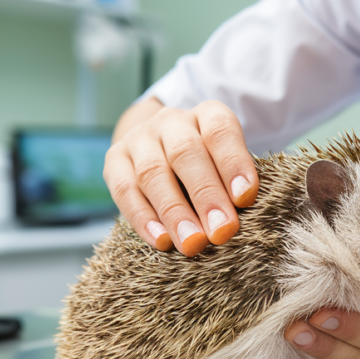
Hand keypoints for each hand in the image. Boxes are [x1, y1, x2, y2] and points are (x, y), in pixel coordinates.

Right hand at [105, 98, 258, 255]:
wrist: (161, 152)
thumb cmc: (209, 167)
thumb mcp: (227, 166)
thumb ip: (235, 187)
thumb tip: (235, 223)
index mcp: (207, 115)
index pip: (220, 131)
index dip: (233, 163)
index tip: (245, 198)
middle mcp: (172, 121)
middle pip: (186, 153)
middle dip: (206, 195)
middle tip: (221, 231)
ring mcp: (139, 138)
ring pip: (152, 172)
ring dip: (175, 212)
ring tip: (192, 243)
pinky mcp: (114, 159)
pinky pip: (124, 190)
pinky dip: (143, 218)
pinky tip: (162, 241)